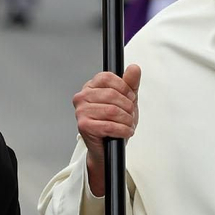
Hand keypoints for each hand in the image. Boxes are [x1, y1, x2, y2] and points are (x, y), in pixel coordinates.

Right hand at [72, 66, 141, 196]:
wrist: (107, 146)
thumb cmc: (115, 121)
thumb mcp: (126, 100)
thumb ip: (130, 83)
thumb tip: (134, 68)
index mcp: (90, 87)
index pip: (107, 77)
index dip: (124, 87)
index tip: (130, 97)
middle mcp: (82, 97)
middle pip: (112, 94)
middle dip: (128, 107)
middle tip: (130, 115)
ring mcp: (81, 111)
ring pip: (112, 111)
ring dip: (126, 120)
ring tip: (128, 125)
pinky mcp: (84, 125)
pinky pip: (109, 125)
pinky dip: (122, 130)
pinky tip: (125, 132)